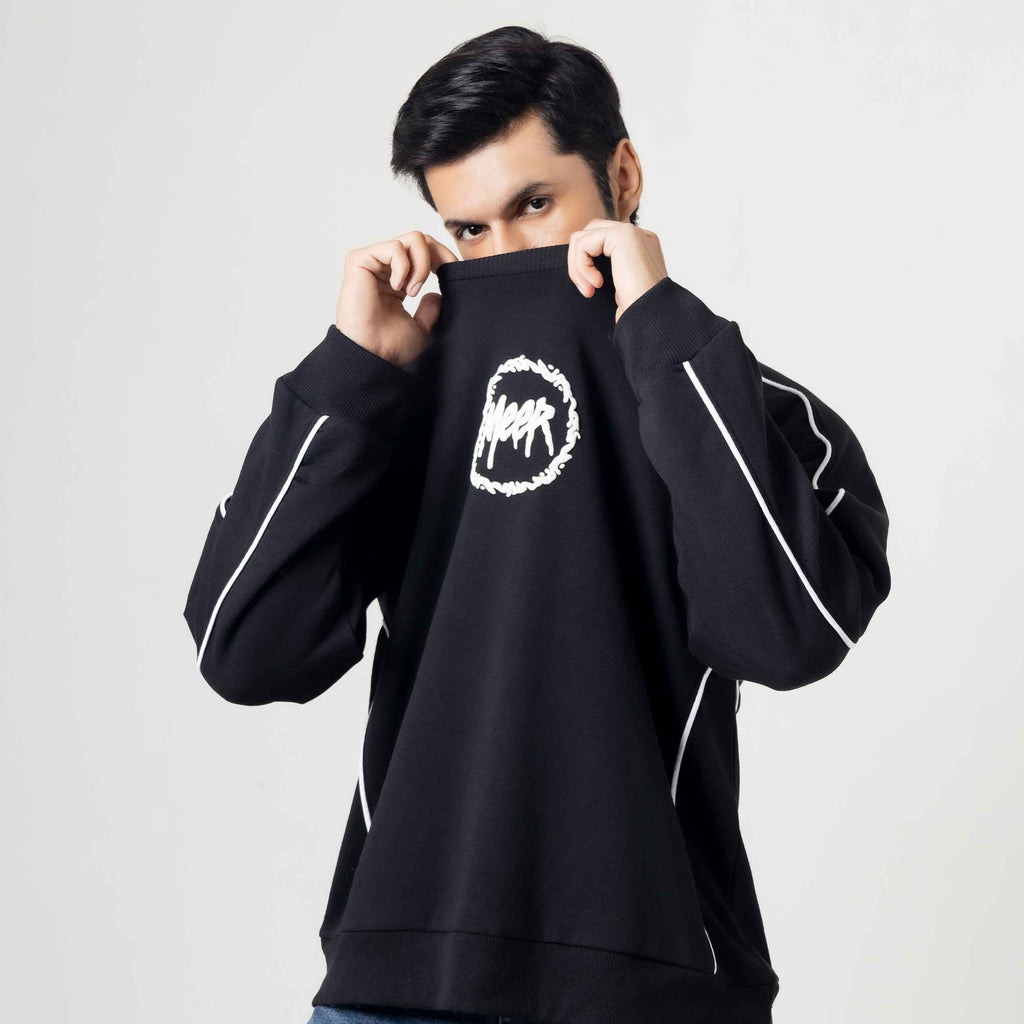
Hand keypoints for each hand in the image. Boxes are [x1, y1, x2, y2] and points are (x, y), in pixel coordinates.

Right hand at [335, 231, 459, 366]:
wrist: (373, 356)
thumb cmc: (390, 347)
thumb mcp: (421, 328)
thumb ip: (430, 309)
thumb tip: (437, 293)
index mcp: (397, 282)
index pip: (424, 253)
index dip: (443, 257)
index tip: (456, 271)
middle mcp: (384, 269)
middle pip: (420, 240)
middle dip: (438, 255)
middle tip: (441, 277)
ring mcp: (372, 263)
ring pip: (412, 239)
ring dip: (421, 265)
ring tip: (412, 291)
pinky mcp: (359, 260)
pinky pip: (394, 247)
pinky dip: (403, 266)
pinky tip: (398, 288)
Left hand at [566, 220, 668, 322]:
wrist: (653, 317)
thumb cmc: (637, 311)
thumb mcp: (619, 287)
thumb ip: (605, 269)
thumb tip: (578, 264)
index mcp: (639, 246)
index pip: (600, 240)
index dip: (586, 264)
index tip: (590, 291)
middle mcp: (638, 234)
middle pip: (589, 233)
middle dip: (577, 262)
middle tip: (586, 290)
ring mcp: (632, 232)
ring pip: (582, 237)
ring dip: (577, 267)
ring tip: (589, 289)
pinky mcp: (622, 235)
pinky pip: (583, 243)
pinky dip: (581, 266)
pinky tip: (597, 284)